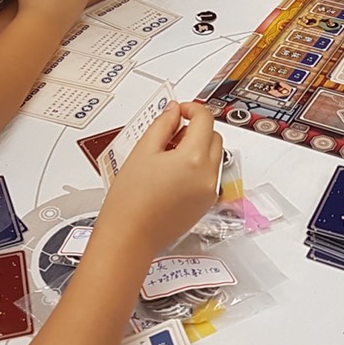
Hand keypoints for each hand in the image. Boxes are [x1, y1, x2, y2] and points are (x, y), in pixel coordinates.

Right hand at [93, 103, 221, 258]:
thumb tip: (174, 111)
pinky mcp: (205, 204)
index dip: (191, 108)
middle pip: (214, 136)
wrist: (130, 236)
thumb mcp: (143, 151)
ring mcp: (209, 192)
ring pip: (214, 156)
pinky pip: (209, 176)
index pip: (205, 119)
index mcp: (193, 158)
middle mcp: (207, 175)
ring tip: (167, 157)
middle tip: (170, 135)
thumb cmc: (131, 200)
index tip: (179, 110)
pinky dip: (197, 168)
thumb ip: (163, 124)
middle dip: (196, 129)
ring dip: (198, 148)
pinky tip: (172, 175)